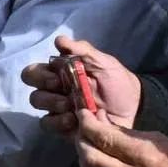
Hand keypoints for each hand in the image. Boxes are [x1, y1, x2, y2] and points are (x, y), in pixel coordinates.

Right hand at [21, 31, 140, 129]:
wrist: (134, 107)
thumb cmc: (117, 83)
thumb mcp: (104, 63)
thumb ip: (83, 51)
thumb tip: (59, 40)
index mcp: (60, 74)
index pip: (33, 72)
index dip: (39, 76)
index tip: (57, 77)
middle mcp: (54, 91)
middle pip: (33, 92)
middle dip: (47, 95)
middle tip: (66, 97)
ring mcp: (57, 110)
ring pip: (38, 109)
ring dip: (53, 107)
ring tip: (72, 109)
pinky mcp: (62, 127)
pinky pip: (47, 124)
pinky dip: (58, 122)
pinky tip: (74, 121)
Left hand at [66, 111, 167, 166]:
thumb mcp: (158, 138)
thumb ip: (126, 133)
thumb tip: (101, 122)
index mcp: (142, 153)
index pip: (104, 137)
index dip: (87, 124)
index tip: (82, 113)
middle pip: (90, 156)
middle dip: (80, 139)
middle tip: (82, 128)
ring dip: (82, 155)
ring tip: (85, 143)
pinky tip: (93, 160)